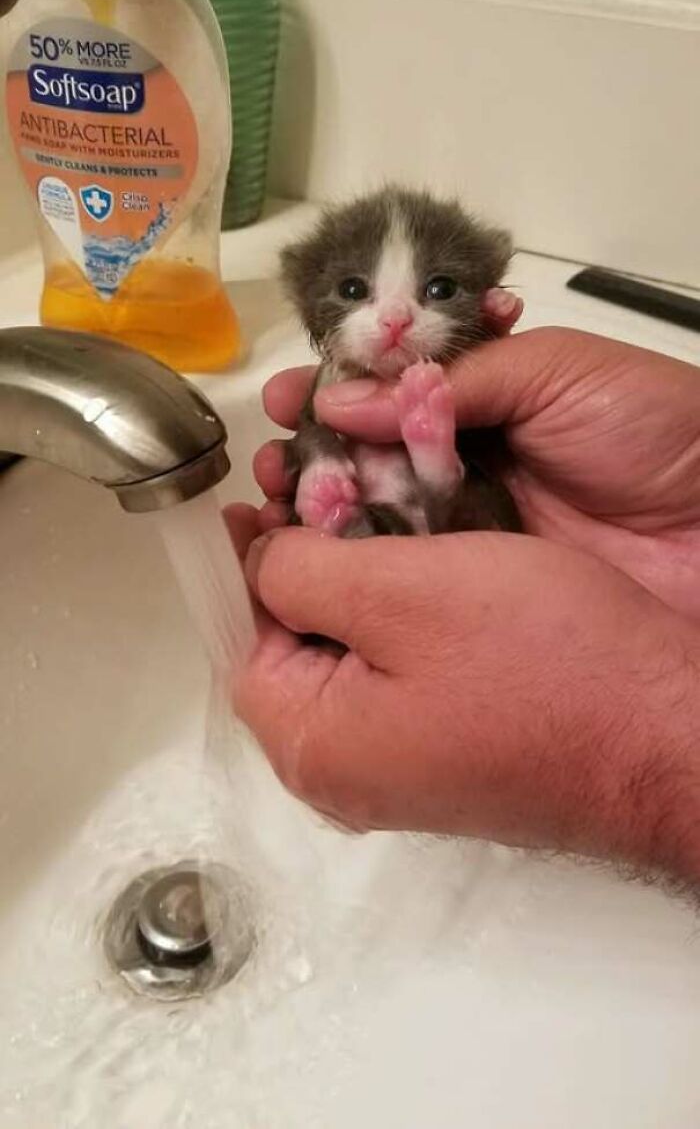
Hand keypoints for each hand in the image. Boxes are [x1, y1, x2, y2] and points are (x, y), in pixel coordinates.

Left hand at [225, 509, 699, 886]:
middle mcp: (350, 772)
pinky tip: (439, 557)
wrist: (671, 734)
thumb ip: (304, 572)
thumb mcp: (401, 594)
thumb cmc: (543, 665)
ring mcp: (410, 767)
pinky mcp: (462, 749)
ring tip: (389, 506)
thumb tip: (261, 562)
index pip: (242, 639)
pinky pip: (407, 671)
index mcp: (314, 743)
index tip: (269, 495)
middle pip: (296, 647)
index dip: (251, 559)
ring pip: (356, 653)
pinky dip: (411, 612)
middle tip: (337, 488)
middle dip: (311, 562)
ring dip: (366, 579)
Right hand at [256, 327, 699, 617]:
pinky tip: (314, 560)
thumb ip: (452, 379)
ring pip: (377, 519)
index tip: (285, 401)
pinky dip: (359, 569)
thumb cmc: (652, 430)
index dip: (335, 394)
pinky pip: (407, 578)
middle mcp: (466, 465)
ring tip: (280, 502)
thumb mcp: (556, 371)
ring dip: (321, 510)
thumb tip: (342, 400)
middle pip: (369, 460)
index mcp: (485, 402)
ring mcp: (470, 533)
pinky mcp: (479, 594)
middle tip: (276, 463)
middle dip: (312, 456)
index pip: (389, 394)